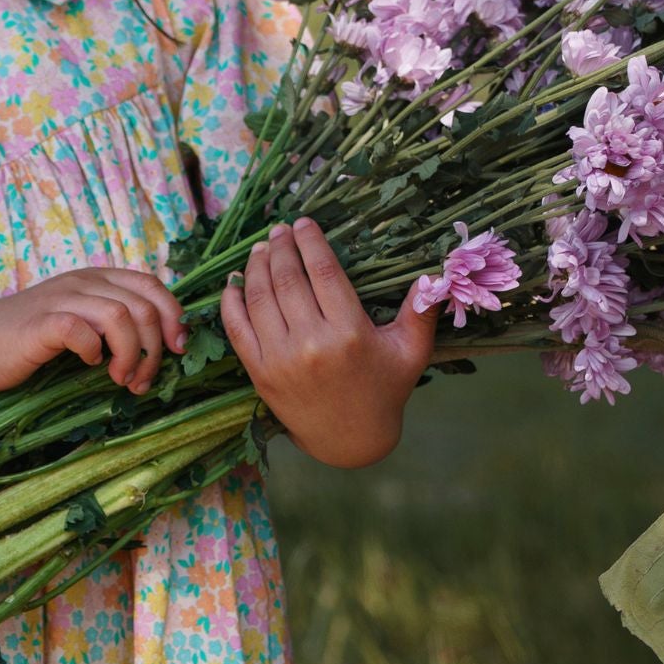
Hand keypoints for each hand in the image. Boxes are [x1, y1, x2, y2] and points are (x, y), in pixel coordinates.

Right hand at [0, 268, 186, 394]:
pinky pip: (81, 331)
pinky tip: (90, 365)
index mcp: (96, 279)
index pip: (151, 285)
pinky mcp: (41, 323)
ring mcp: (61, 299)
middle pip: (143, 305)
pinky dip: (94, 351)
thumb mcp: (79, 322)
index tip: (178, 349)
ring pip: (120, 316)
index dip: (173, 316)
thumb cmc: (28, 340)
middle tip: (143, 379)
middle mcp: (82, 282)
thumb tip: (159, 346)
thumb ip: (112, 323)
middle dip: (154, 348)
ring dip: (131, 354)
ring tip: (122, 380)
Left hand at [220, 217, 435, 467]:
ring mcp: (280, 359)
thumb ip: (421, 312)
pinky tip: (233, 283)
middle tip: (280, 230)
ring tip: (261, 248)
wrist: (350, 440)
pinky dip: (231, 302)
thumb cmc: (384, 390)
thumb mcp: (411, 352)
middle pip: (287, 279)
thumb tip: (433, 274)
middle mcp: (311, 343)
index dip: (310, 241)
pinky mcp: (259, 373)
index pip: (322, 271)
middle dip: (280, 247)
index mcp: (349, 332)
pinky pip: (237, 329)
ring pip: (259, 298)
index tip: (304, 222)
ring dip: (256, 266)